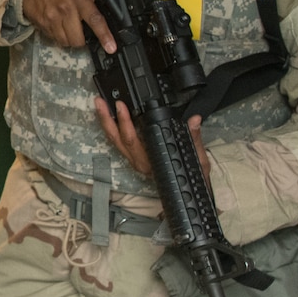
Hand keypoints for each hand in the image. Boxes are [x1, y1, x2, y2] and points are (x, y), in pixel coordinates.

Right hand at [22, 0, 115, 51]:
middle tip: (81, 34)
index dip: (104, 35)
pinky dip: (57, 36)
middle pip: (78, 39)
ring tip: (67, 28)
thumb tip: (98, 11)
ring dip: (69, 39)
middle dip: (81, 40)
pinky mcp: (41, 24)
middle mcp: (65, 9)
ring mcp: (52, 18)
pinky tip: (56, 25)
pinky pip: (53, 38)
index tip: (111, 47)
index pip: (95, 20)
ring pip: (65, 42)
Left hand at [96, 98, 210, 178]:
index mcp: (150, 162)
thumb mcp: (198, 160)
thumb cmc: (192, 178)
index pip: (133, 140)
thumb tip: (194, 120)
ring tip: (99, 104)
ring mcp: (135, 160)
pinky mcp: (135, 159)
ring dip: (106, 122)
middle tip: (99, 101)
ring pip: (115, 140)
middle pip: (117, 138)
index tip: (120, 105)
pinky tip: (109, 117)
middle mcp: (139, 162)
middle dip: (106, 119)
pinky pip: (119, 143)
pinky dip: (112, 129)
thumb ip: (194, 139)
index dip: (124, 122)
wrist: (188, 195)